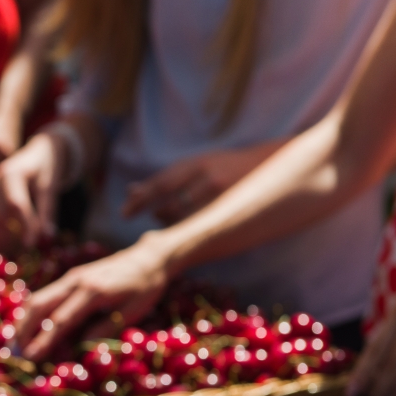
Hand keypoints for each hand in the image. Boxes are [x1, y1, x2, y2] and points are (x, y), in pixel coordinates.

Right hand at [0, 131, 64, 253]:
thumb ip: (47, 212)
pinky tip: (10, 246)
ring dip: (3, 241)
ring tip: (21, 248)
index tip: (34, 243)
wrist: (37, 155)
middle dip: (14, 237)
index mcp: (11, 174)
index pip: (15, 205)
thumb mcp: (50, 188)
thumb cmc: (45, 170)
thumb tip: (47, 238)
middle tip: (30, 248)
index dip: (24, 226)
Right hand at [16, 232, 176, 359]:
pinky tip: (27, 326)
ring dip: (23, 320)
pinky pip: (45, 294)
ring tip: (15, 343)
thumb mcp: (132, 313)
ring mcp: (70, 277)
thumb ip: (104, 329)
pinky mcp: (70, 278)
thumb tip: (78, 347)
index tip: (30, 358)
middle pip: (40, 305)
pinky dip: (32, 312)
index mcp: (93, 291)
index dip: (43, 341)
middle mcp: (76, 281)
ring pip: (38, 298)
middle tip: (14, 354)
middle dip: (23, 330)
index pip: (61, 320)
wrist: (148, 258)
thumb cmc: (145, 288)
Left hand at [122, 140, 284, 224]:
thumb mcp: (196, 166)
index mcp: (196, 164)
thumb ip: (167, 178)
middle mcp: (207, 177)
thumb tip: (131, 189)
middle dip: (147, 211)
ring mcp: (221, 194)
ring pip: (185, 216)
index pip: (161, 183)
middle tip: (131, 218)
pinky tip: (181, 232)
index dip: (140, 199)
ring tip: (161, 222)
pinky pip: (202, 225)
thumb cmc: (225, 167)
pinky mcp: (232, 209)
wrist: (271, 164)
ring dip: (167, 222)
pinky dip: (186, 229)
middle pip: (169, 200)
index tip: (124, 212)